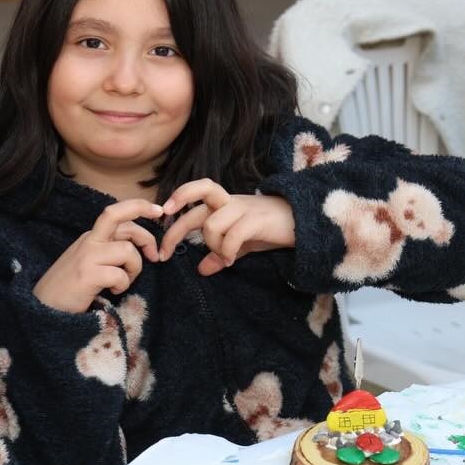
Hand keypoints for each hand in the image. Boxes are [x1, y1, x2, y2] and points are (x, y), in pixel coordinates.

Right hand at [33, 199, 163, 312]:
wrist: (43, 308)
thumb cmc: (70, 287)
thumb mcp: (89, 261)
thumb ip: (108, 250)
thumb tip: (138, 247)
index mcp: (90, 236)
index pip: (116, 212)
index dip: (139, 207)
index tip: (158, 211)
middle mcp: (88, 240)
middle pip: (119, 217)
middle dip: (146, 235)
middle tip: (154, 256)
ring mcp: (87, 256)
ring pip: (127, 251)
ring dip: (134, 270)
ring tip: (122, 282)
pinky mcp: (87, 274)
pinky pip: (120, 275)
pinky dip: (122, 285)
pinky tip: (112, 292)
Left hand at [160, 179, 295, 275]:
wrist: (303, 223)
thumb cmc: (269, 230)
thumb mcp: (241, 244)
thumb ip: (220, 253)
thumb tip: (202, 270)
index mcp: (223, 203)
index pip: (194, 195)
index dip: (177, 203)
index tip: (162, 221)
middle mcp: (230, 201)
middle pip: (197, 197)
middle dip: (175, 229)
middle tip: (165, 252)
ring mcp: (243, 208)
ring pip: (211, 223)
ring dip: (212, 245)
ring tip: (224, 257)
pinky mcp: (257, 220)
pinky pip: (232, 235)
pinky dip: (227, 250)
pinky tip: (231, 260)